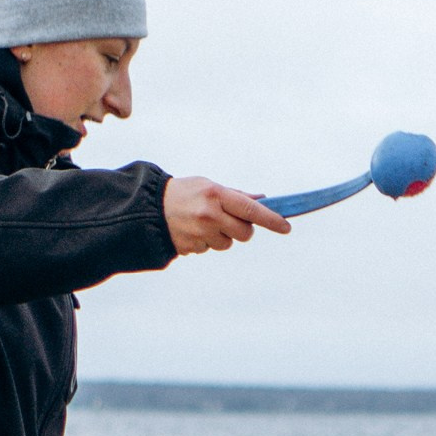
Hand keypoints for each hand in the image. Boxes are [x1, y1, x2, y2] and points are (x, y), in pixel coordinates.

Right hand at [164, 177, 292, 253]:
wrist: (150, 208)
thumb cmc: (185, 193)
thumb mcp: (209, 186)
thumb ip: (236, 195)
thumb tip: (262, 199)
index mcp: (216, 195)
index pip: (251, 210)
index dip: (271, 220)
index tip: (286, 227)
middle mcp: (209, 215)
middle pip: (244, 233)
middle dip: (243, 230)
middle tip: (231, 221)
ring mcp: (200, 233)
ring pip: (227, 244)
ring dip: (222, 236)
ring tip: (204, 223)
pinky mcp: (192, 247)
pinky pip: (210, 249)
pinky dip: (206, 242)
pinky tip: (193, 231)